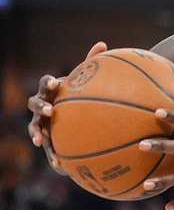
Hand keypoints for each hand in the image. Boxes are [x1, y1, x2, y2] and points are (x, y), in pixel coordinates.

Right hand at [27, 42, 107, 172]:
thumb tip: (103, 44)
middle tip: (50, 111)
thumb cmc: (82, 92)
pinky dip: (51, 155)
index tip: (55, 84)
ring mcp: (43, 122)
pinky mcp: (48, 138)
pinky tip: (59, 165)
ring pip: (34, 126)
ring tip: (40, 141)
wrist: (78, 113)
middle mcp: (43, 104)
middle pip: (34, 104)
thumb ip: (92, 63)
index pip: (45, 83)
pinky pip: (48, 147)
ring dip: (36, 133)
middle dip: (40, 107)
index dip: (48, 83)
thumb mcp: (86, 80)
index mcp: (52, 89)